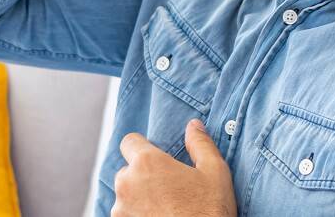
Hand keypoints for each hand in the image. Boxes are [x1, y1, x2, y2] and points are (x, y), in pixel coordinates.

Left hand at [112, 118, 237, 216]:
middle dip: (144, 176)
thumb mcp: (214, 171)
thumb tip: (194, 126)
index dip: (142, 146)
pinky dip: (138, 216)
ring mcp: (120, 210)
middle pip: (128, 170)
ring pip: (126, 195)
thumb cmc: (209, 210)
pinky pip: (126, 215)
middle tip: (169, 187)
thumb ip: (200, 143)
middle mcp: (127, 183)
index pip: (129, 141)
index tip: (156, 158)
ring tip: (166, 207)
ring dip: (139, 198)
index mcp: (147, 162)